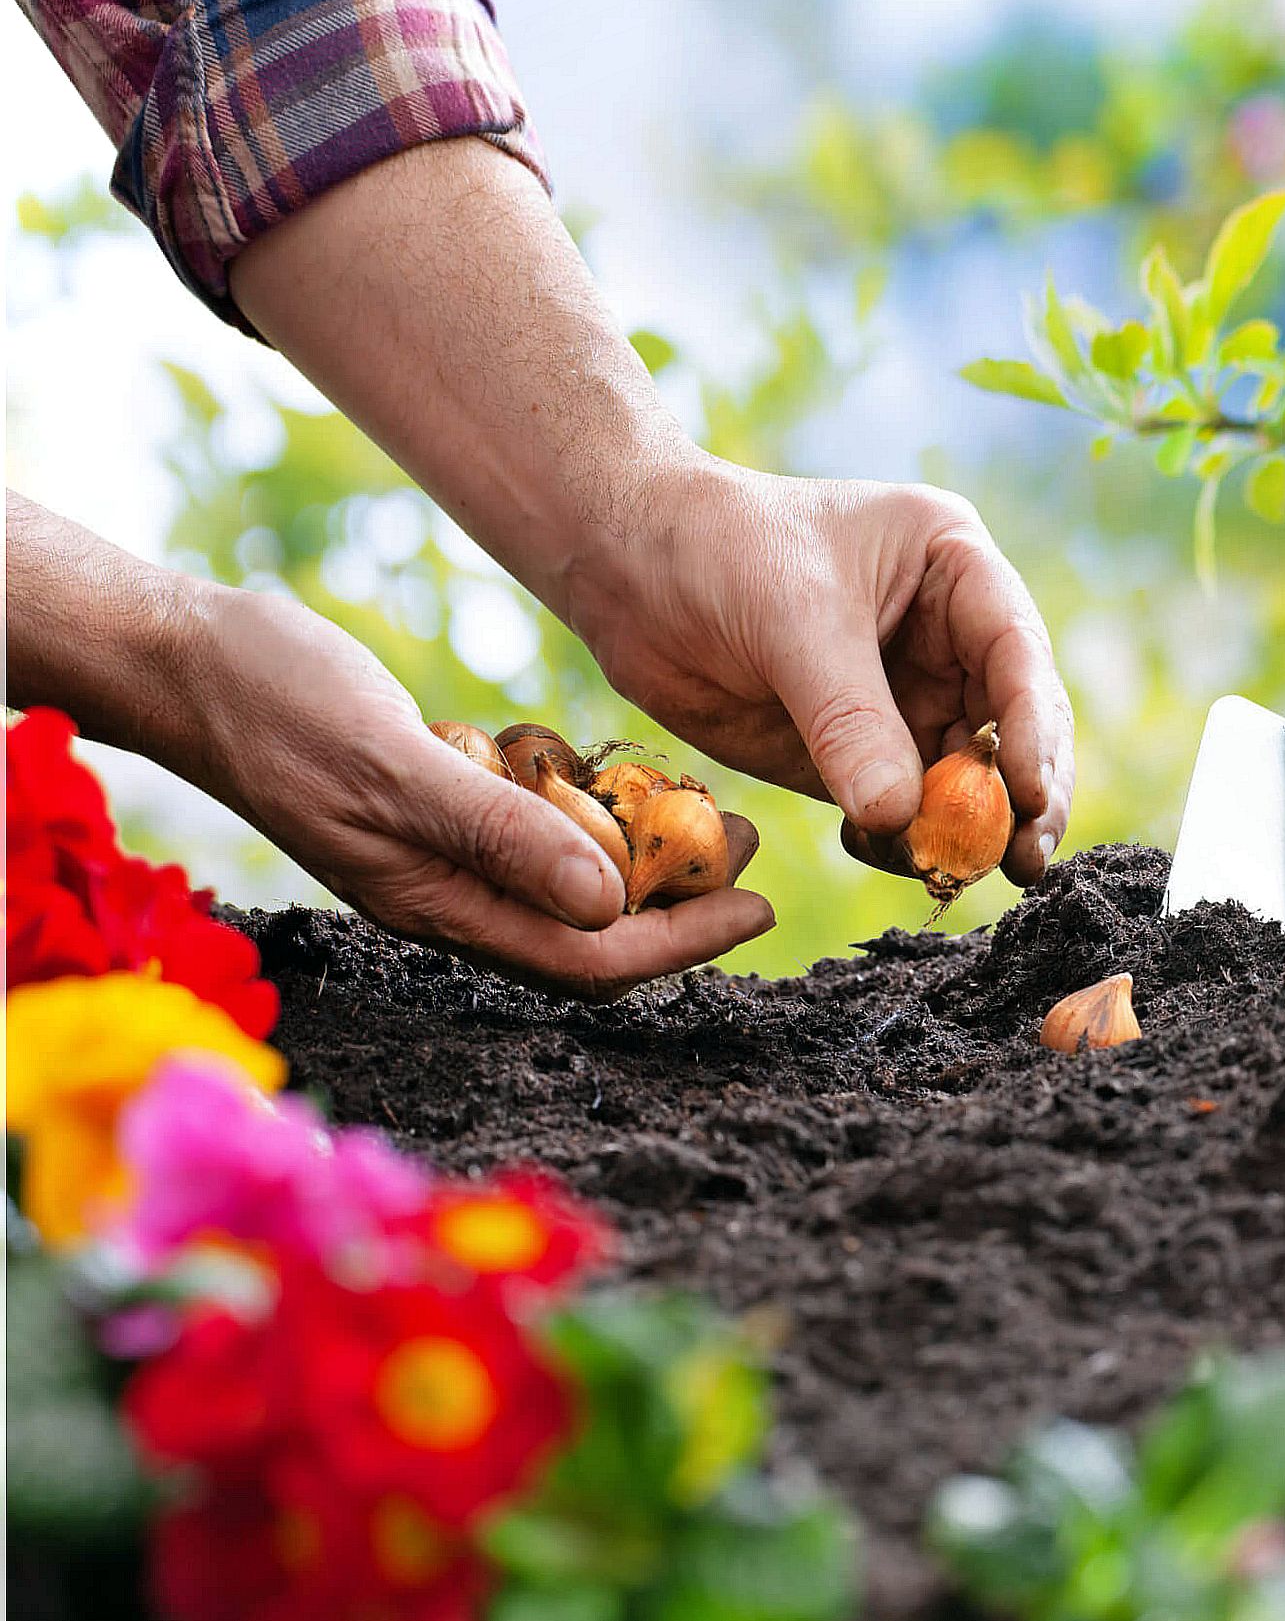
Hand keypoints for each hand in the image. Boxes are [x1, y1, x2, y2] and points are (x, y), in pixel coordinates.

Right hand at [170, 583, 774, 998]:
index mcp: (438, 907)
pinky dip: (586, 816)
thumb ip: (499, 834)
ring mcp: (438, 856)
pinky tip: (616, 777)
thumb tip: (608, 905)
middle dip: (680, 902)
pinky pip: (531, 835)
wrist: (187, 661)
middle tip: (750, 846)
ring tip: (710, 812)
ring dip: (643, 859)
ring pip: (566, 885)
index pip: (588, 959)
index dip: (683, 942)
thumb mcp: (397, 765)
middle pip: (590, 933)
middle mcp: (447, 897)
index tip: (760, 905)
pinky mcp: (434, 809)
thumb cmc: (278, 707)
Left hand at [568, 457, 1075, 882]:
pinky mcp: (856, 752)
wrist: (621, 569)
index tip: (1032, 797)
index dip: (1034, 730)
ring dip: (965, 831)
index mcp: (955, 569)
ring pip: (964, 780)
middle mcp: (947, 637)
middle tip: (1023, 862)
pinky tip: (882, 853)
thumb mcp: (794, 621)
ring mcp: (905, 698)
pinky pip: (902, 811)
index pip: (1019, 655)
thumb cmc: (715, 550)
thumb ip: (850, 722)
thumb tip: (902, 820)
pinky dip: (903, 842)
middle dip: (1020, 797)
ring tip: (954, 872)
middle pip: (1012, 728)